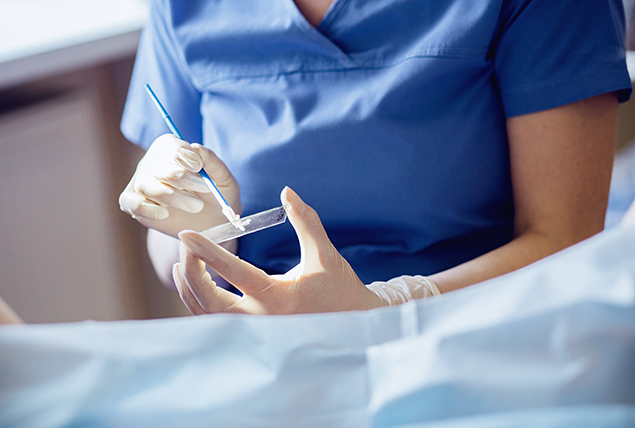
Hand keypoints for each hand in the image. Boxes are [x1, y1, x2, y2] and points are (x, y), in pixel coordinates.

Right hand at [119, 134, 240, 236]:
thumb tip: (198, 148)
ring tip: (196, 206)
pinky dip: (146, 210)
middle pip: (159, 168)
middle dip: (182, 178)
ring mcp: (142, 183)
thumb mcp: (223, 179)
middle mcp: (153, 163)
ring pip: (146, 186)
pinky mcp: (135, 204)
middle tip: (205, 189)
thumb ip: (213, 163)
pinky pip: (132, 204)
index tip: (198, 166)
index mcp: (173, 149)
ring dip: (171, 196)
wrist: (212, 221)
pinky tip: (164, 215)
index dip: (182, 154)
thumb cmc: (217, 194)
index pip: (169, 145)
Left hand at [173, 187, 381, 314]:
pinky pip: (217, 322)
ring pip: (209, 316)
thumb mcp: (324, 254)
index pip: (234, 272)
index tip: (187, 235)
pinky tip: (196, 284)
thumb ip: (306, 222)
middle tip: (186, 245)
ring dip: (191, 289)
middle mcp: (262, 319)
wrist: (353, 324)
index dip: (207, 252)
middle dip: (191, 272)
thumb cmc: (340, 289)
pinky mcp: (254, 334)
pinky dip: (201, 304)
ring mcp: (255, 331)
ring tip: (183, 263)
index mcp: (278, 298)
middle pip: (209, 300)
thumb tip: (287, 192)